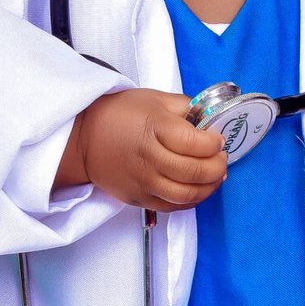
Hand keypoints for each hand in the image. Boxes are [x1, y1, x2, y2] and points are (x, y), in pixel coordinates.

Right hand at [56, 88, 227, 212]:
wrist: (83, 139)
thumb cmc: (119, 115)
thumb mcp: (154, 98)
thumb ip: (185, 107)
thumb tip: (209, 120)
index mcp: (155, 128)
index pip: (196, 143)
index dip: (214, 144)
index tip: (217, 140)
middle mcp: (149, 158)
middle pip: (196, 172)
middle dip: (218, 166)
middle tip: (220, 158)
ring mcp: (143, 182)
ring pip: (188, 195)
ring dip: (210, 187)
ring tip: (215, 176)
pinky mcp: (139, 199)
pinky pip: (173, 207)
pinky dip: (192, 201)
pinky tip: (198, 189)